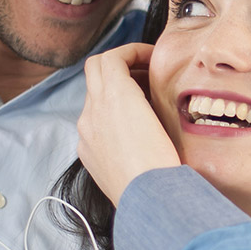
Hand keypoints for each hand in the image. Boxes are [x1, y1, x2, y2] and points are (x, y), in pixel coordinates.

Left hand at [77, 43, 178, 203]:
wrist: (149, 198)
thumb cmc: (164, 160)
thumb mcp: (165, 114)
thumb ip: (150, 92)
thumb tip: (150, 86)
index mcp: (114, 95)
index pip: (113, 56)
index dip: (133, 51)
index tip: (151, 58)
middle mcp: (93, 109)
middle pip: (94, 68)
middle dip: (118, 64)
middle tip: (142, 72)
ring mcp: (85, 131)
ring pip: (92, 96)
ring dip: (112, 90)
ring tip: (139, 101)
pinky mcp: (86, 152)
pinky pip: (91, 123)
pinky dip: (106, 116)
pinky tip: (128, 130)